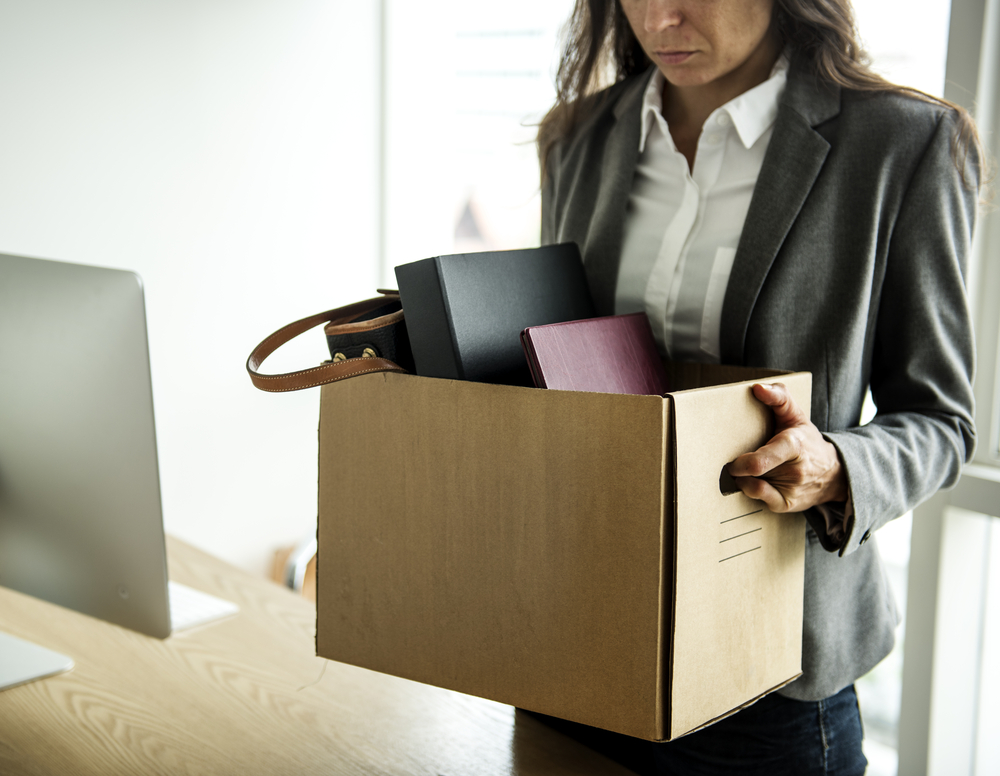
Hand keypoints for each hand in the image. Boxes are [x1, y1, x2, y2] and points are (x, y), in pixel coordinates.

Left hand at [726, 382, 847, 512]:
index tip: (733, 460)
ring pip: (753, 486)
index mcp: (794, 445)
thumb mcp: (796, 415)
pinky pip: (760, 500)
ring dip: (744, 478)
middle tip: (731, 461)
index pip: (762, 460)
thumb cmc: (807, 441)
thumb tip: (757, 388)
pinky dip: (751, 490)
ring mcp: (791, 489)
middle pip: (754, 473)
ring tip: (746, 469)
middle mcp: (794, 470)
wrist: (834, 474)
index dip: (742, 463)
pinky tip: (752, 481)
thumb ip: (778, 397)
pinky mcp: (787, 504)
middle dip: (738, 467)